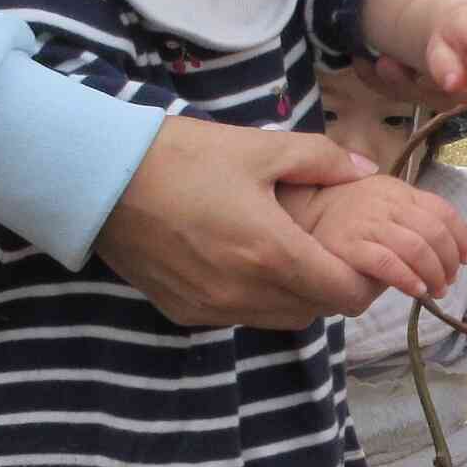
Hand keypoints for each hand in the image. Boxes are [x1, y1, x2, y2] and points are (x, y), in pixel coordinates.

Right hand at [93, 113, 386, 328]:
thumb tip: (363, 169)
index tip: (365, 254)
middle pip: (317, 310)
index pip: (345, 294)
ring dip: (296, 294)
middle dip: (333, 285)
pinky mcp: (184, 313)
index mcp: (273, 253)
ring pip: (280, 318)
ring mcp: (212, 309)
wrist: (100, 179)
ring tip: (289, 253)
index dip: (366, 279)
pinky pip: (240, 317)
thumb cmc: (182, 156)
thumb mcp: (259, 148)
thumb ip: (320, 160)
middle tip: (330, 249)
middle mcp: (246, 293)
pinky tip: (244, 261)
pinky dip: (257, 298)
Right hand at [281, 172, 466, 300]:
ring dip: (433, 274)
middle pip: (434, 232)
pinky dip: (409, 279)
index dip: (461, 238)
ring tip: (434, 291)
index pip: (441, 210)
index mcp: (393, 189)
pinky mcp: (348, 245)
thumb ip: (405, 219)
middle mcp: (384, 200)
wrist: (286, 212)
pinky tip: (416, 291)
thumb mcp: (372, 204)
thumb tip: (436, 242)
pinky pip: (388, 263)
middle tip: (447, 282)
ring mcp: (365, 221)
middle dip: (448, 262)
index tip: (466, 259)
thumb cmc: (331, 215)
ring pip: (417, 248)